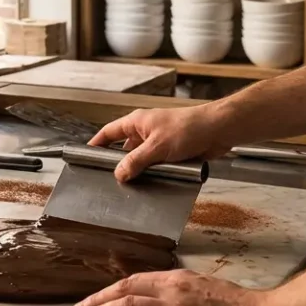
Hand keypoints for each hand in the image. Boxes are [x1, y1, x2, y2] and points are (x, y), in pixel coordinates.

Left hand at [73, 269, 276, 305]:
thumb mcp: (206, 287)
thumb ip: (182, 289)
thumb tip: (163, 293)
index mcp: (178, 278)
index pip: (134, 281)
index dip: (110, 289)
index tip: (95, 298)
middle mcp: (172, 289)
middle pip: (124, 290)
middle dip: (98, 300)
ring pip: (127, 305)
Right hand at [89, 105, 235, 181]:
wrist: (219, 130)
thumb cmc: (189, 128)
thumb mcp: (156, 147)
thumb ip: (136, 161)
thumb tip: (119, 174)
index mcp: (136, 122)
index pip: (109, 132)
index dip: (97, 144)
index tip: (86, 155)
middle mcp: (145, 131)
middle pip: (124, 149)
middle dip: (121, 163)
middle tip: (113, 178)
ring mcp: (159, 142)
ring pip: (142, 159)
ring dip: (142, 170)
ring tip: (136, 183)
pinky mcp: (172, 152)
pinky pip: (157, 165)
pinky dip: (156, 173)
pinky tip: (155, 182)